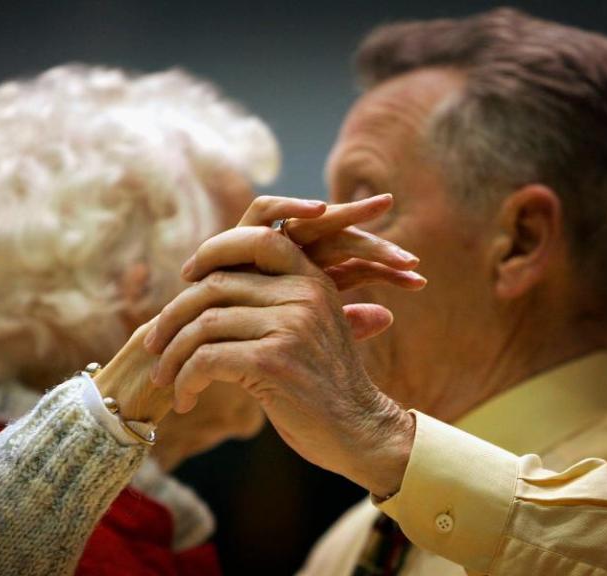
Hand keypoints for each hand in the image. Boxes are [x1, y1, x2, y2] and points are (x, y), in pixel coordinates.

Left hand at [92, 195, 423, 423]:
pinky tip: (185, 398)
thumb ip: (274, 301)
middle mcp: (303, 294)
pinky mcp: (272, 361)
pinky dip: (185, 380)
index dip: (214, 251)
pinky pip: (207, 360)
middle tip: (153, 344)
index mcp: (313, 279)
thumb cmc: (324, 386)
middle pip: (215, 286)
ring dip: (173, 355)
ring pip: (204, 325)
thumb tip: (209, 283)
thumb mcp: (309, 329)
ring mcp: (289, 326)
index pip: (256, 238)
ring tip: (164, 380)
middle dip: (173, 316)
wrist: (361, 432)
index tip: (186, 278)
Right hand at [186, 193, 425, 339]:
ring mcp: (266, 239)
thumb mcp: (297, 334)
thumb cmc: (243, 345)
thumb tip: (388, 317)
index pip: (355, 262)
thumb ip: (340, 322)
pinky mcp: (238, 230)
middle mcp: (291, 254)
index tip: (421, 280)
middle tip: (408, 251)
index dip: (386, 269)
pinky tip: (319, 207)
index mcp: (309, 275)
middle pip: (340, 235)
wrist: (185, 349)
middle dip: (373, 238)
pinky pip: (265, 209)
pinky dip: (290, 203)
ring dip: (342, 213)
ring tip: (378, 212)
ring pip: (311, 217)